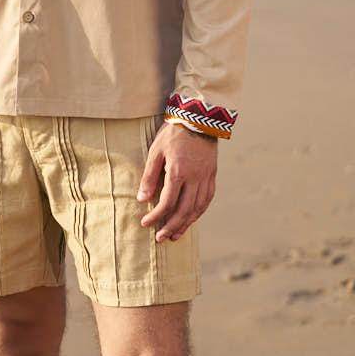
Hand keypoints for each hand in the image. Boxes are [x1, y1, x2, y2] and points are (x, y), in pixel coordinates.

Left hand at [137, 123, 217, 241]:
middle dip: (171, 226)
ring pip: (198, 208)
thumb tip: (142, 199)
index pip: (167, 202)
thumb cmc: (173, 133)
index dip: (156, 216)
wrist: (199, 117)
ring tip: (175, 234)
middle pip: (184, 210)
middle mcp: (195, 178)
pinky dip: (199, 212)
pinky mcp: (213, 175)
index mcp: (179, 172)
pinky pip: (207, 199)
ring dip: (186, 223)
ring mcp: (206, 177)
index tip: (146, 224)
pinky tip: (191, 218)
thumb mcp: (156, 151)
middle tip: (160, 238)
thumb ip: (149, 176)